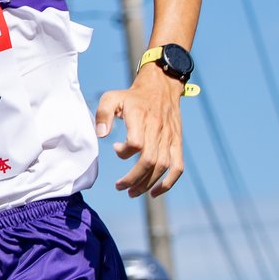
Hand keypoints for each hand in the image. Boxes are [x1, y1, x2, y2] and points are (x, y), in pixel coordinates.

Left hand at [93, 67, 185, 196]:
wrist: (161, 87)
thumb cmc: (132, 96)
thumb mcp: (112, 98)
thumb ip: (103, 114)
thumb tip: (100, 135)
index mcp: (140, 118)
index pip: (136, 142)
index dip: (124, 152)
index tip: (116, 149)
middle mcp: (157, 129)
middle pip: (149, 160)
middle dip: (133, 178)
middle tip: (120, 187)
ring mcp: (169, 137)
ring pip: (162, 167)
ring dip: (147, 183)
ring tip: (132, 192)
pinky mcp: (177, 142)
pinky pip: (178, 167)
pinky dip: (169, 183)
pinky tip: (155, 192)